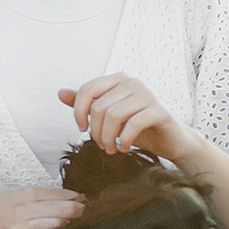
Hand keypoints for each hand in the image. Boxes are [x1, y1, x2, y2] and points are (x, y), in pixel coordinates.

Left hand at [60, 74, 198, 160]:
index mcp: (117, 80)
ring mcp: (147, 95)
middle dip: (96, 131)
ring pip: (114, 116)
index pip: (87, 90)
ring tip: (111, 149)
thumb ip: (85, 104)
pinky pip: (133, 124)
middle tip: (101, 145)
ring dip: (108, 138)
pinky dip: (124, 140)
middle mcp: (132, 82)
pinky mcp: (159, 111)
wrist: (167, 140)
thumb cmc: (134, 127)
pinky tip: (123, 149)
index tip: (82, 129)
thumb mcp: (106, 116)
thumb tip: (60, 93)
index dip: (79, 112)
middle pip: (99, 107)